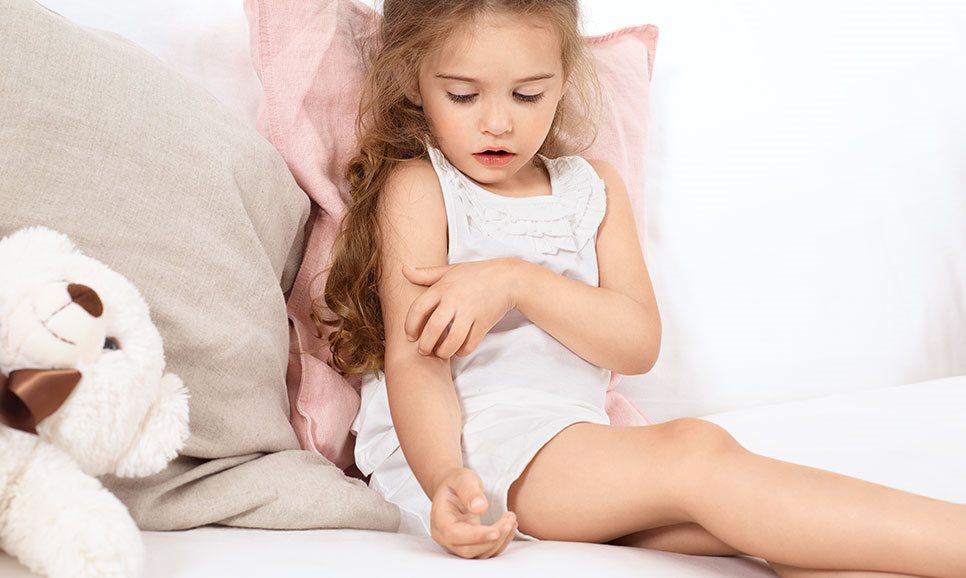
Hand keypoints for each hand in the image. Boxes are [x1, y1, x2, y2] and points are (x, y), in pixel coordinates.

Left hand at [401, 258, 519, 358]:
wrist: (508, 279)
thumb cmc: (476, 274)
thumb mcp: (450, 271)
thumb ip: (426, 274)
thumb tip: (403, 270)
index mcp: (443, 287)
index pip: (418, 309)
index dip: (410, 325)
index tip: (411, 336)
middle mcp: (455, 300)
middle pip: (433, 329)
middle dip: (425, 345)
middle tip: (423, 350)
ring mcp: (470, 312)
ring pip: (452, 341)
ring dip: (443, 352)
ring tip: (440, 353)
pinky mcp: (484, 323)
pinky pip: (469, 344)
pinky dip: (461, 351)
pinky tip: (457, 349)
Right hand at [430, 467, 517, 558]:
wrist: (454, 488)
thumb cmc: (456, 483)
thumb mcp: (462, 479)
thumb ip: (469, 491)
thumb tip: (479, 507)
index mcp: (440, 519)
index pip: (454, 534)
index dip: (475, 536)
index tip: (496, 531)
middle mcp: (445, 536)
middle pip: (467, 549)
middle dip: (491, 540)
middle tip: (509, 521)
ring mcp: (456, 543)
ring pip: (478, 553)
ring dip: (499, 541)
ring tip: (511, 520)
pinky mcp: (469, 545)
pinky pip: (485, 551)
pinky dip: (500, 543)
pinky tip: (509, 528)